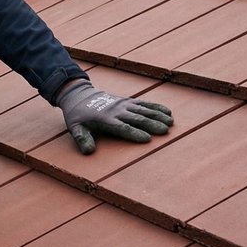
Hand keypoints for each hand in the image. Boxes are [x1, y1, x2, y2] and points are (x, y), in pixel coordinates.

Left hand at [56, 80, 172, 155]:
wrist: (80, 95)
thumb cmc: (79, 116)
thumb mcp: (75, 128)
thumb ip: (82, 139)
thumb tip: (89, 151)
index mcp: (106, 119)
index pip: (123, 127)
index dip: (135, 133)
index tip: (147, 139)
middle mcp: (117, 111)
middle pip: (137, 118)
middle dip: (152, 124)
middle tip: (165, 131)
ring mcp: (124, 104)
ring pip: (144, 110)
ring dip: (158, 116)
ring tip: (171, 123)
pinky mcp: (128, 101)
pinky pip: (144, 104)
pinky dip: (156, 107)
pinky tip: (168, 112)